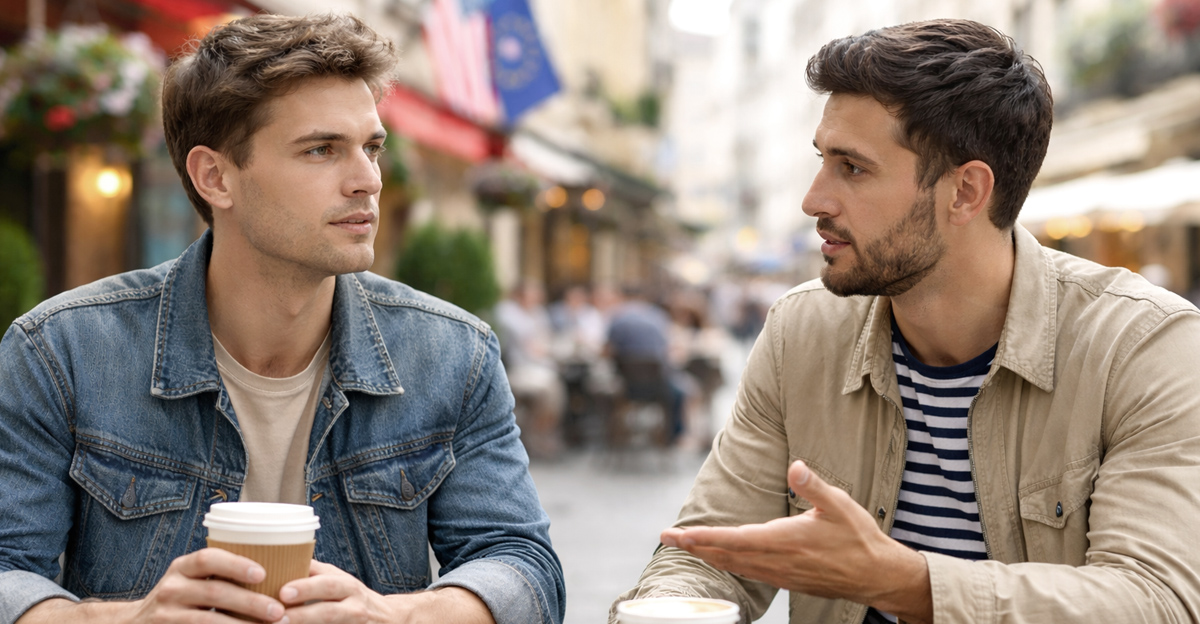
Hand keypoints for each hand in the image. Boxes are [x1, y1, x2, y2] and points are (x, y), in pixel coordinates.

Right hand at [15, 549, 284, 623]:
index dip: (236, 564)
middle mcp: (171, 588)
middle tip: (279, 612)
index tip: (263, 574)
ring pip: (208, 621)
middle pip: (215, 593)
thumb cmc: (180, 598)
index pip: (208, 559)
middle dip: (251, 604)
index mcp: (182, 567)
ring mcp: (166, 615)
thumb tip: (277, 568)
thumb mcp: (190, 579)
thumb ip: (219, 574)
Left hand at [278, 561, 495, 623]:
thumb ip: (313, 573)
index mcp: (344, 583)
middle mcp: (353, 599)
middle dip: (306, 594)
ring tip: (283, 623)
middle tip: (282, 599)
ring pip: (332, 617)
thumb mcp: (338, 582)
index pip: (325, 578)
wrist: (390, 618)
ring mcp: (356, 618)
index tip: (282, 588)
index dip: (304, 583)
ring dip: (307, 618)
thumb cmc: (352, 598)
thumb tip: (279, 562)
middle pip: (329, 594)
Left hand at [659, 461, 931, 621]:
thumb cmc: (859, 538)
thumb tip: (794, 466)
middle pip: (724, 555)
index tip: (677, 535)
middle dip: (693, 547)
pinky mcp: (787, 580)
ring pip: (734, 566)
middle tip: (665, 539)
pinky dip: (727, 565)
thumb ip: (813, 485)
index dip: (702, 537)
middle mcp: (777, 561)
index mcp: (784, 540)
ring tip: (685, 546)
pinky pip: (748, 574)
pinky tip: (720, 560)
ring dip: (707, 556)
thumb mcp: (840, 504)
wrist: (878, 576)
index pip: (732, 539)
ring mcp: (780, 574)